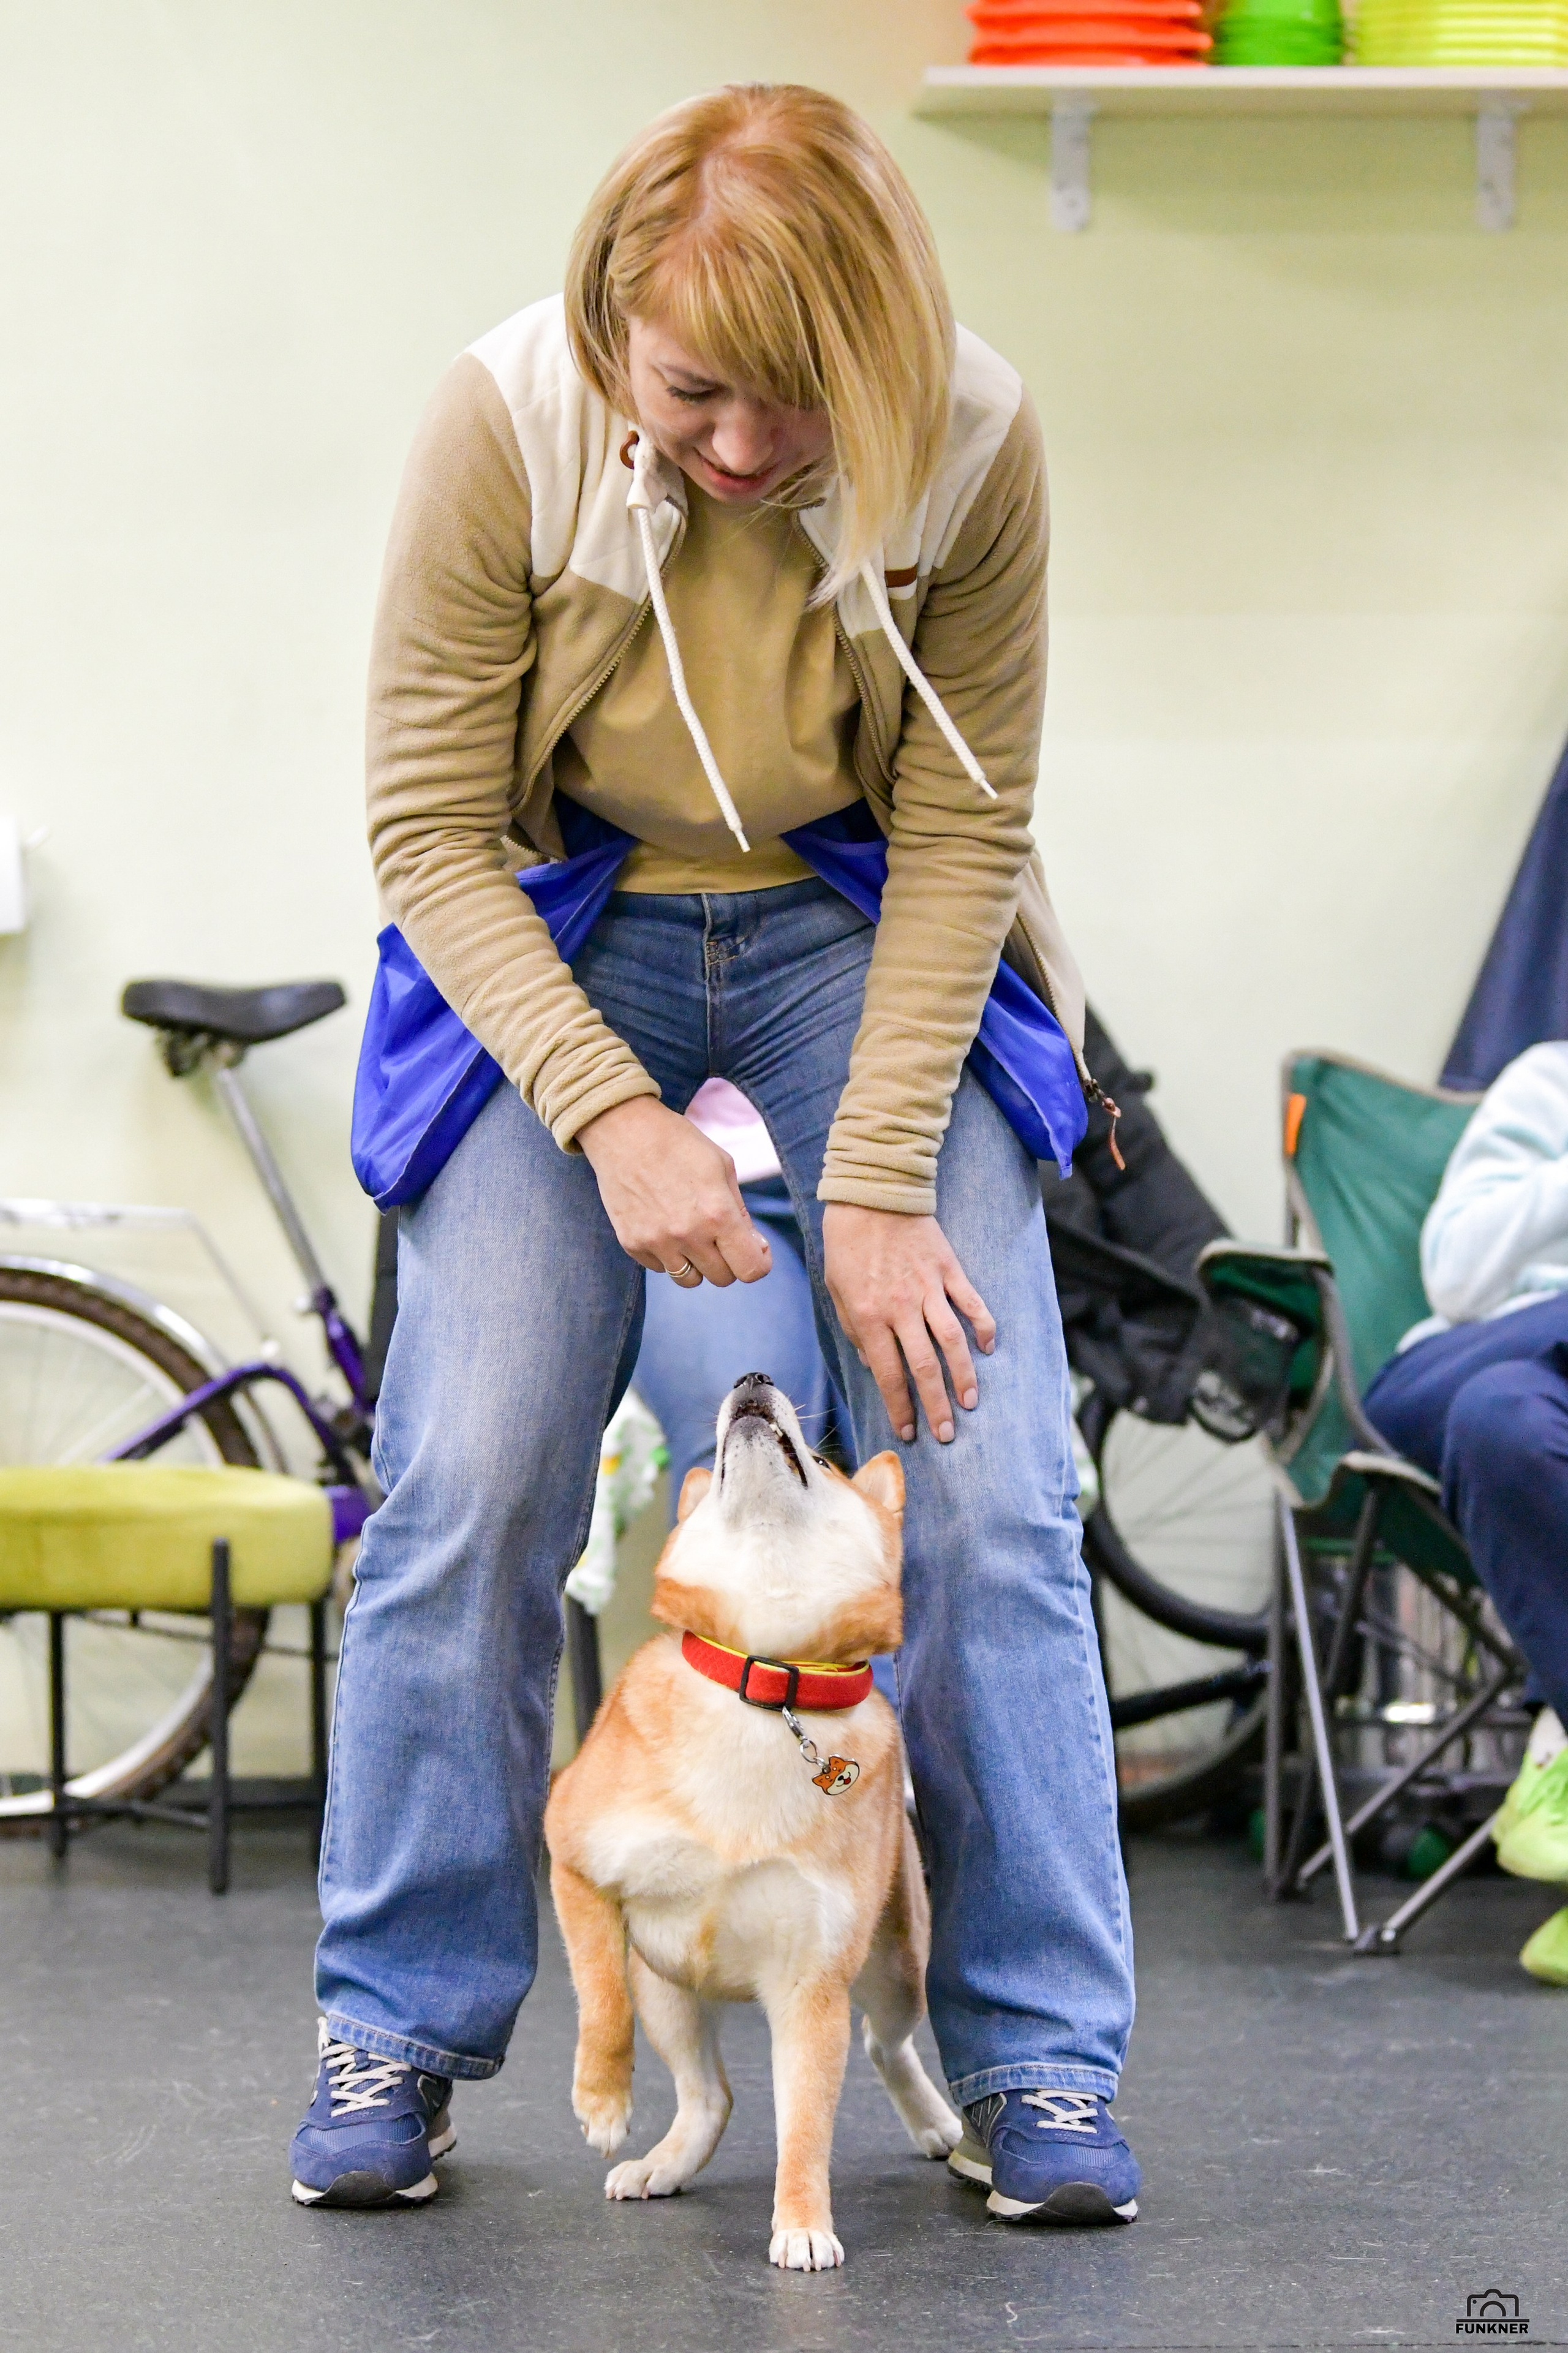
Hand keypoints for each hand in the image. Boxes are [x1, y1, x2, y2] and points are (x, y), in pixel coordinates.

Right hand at [577, 1097, 771, 1287]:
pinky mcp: (632, 1244)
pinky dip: (667, 1255)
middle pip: (722, 1279)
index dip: (758, 1261)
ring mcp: (656, 1242)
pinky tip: (663, 1224)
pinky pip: (659, 1268)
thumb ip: (741, 1212)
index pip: (751, 1269)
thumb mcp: (722, 1167)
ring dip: (697, 1264)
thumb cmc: (679, 1143)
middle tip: (718, 1234)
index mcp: (717, 1214)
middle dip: (728, 1260)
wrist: (623, 1131)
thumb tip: (757, 1247)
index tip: (754, 1248)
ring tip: (690, 1234)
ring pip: (690, 1281)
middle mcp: (688, 1235)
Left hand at [822, 1204, 994, 1444]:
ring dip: (965, 1377)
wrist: (872, 1194)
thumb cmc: (848, 1243)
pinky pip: (972, 1303)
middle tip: (947, 1434)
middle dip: (936, 1406)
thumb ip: (855, 1329)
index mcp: (869, 1315)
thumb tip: (871, 1363)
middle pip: (925, 1367)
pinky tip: (990, 1349)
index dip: (900, 1407)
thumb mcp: (836, 1289)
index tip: (908, 1432)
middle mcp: (901, 1307)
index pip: (888, 1373)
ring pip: (953, 1342)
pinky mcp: (948, 1270)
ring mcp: (929, 1288)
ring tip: (971, 1403)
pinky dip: (984, 1327)